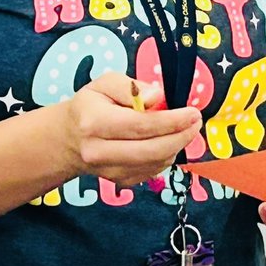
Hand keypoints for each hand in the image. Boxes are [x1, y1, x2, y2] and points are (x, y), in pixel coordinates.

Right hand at [58, 72, 200, 187]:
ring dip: (176, 146)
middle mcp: (99, 151)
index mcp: (94, 123)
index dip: (172, 121)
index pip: (140, 126)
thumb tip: (157, 97)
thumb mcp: (105, 83)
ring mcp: (108, 171)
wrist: (68, 139)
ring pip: (155, 163)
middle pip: (151, 150)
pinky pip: (152, 172)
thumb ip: (131, 87)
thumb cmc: (91, 105)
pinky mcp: (119, 182)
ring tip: (182, 129)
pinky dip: (165, 157)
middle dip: (181, 137)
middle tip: (196, 122)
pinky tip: (165, 142)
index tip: (193, 113)